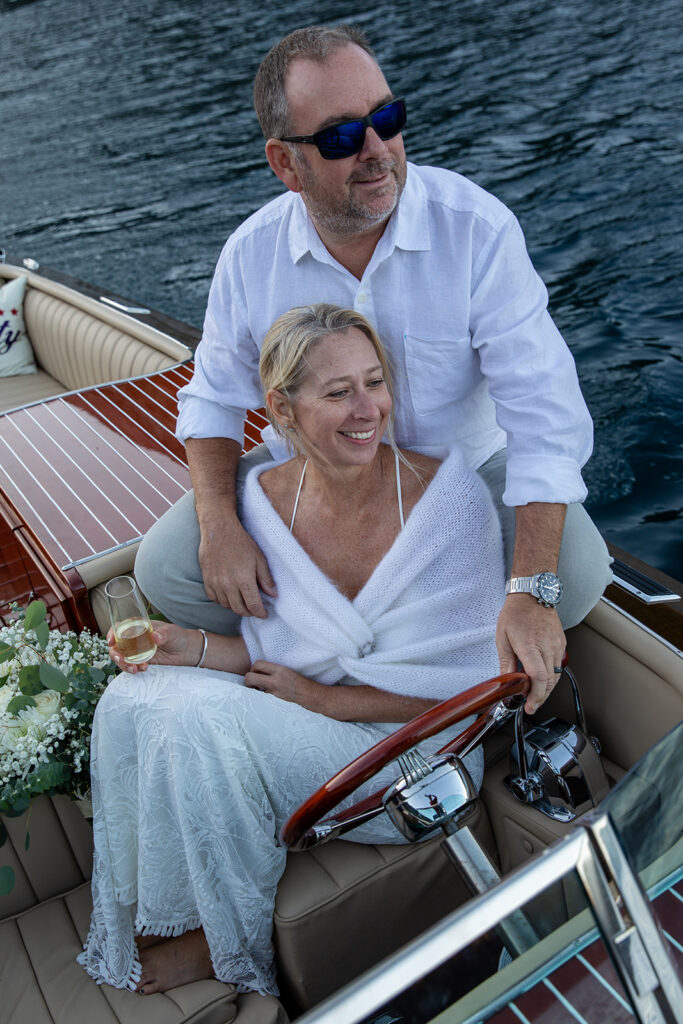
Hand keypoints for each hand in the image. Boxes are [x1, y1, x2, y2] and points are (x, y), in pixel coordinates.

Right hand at [107, 622, 199, 673]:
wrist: (187, 651)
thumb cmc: (178, 636)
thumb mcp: (171, 632)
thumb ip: (163, 634)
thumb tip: (155, 637)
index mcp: (138, 627)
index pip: (119, 628)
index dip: (112, 634)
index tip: (111, 642)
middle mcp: (135, 639)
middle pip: (117, 646)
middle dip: (115, 654)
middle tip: (121, 660)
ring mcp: (137, 652)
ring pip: (122, 658)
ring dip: (123, 664)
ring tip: (134, 669)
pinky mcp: (142, 662)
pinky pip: (132, 666)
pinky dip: (133, 669)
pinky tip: (143, 669)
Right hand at [198, 516, 276, 617]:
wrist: (219, 530)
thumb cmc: (241, 542)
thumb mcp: (259, 558)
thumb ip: (266, 578)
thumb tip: (273, 595)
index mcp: (244, 580)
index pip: (253, 606)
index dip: (260, 613)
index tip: (264, 614)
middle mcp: (228, 585)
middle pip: (239, 609)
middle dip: (249, 612)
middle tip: (255, 610)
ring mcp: (216, 583)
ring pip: (227, 605)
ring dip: (236, 607)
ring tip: (243, 602)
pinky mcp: (207, 580)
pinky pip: (214, 598)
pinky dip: (223, 601)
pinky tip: (229, 596)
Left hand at [244, 661, 319, 709]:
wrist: (309, 695)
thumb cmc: (300, 681)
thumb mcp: (287, 670)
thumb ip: (273, 669)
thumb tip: (259, 669)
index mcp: (279, 669)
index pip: (257, 664)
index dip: (253, 667)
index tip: (256, 671)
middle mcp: (275, 680)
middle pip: (249, 677)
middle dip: (247, 680)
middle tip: (252, 682)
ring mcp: (273, 692)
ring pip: (253, 689)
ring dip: (254, 689)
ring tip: (259, 689)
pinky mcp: (274, 701)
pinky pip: (262, 697)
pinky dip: (262, 696)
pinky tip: (268, 696)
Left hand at [495, 595, 565, 713]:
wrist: (533, 595)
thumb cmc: (516, 614)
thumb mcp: (502, 638)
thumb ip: (506, 662)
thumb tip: (506, 682)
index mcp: (530, 645)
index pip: (538, 677)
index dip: (535, 696)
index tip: (529, 706)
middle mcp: (547, 647)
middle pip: (549, 681)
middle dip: (540, 697)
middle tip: (530, 705)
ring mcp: (557, 645)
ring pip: (556, 676)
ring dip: (546, 689)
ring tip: (534, 693)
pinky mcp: (562, 644)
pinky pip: (558, 666)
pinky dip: (550, 676)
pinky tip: (541, 678)